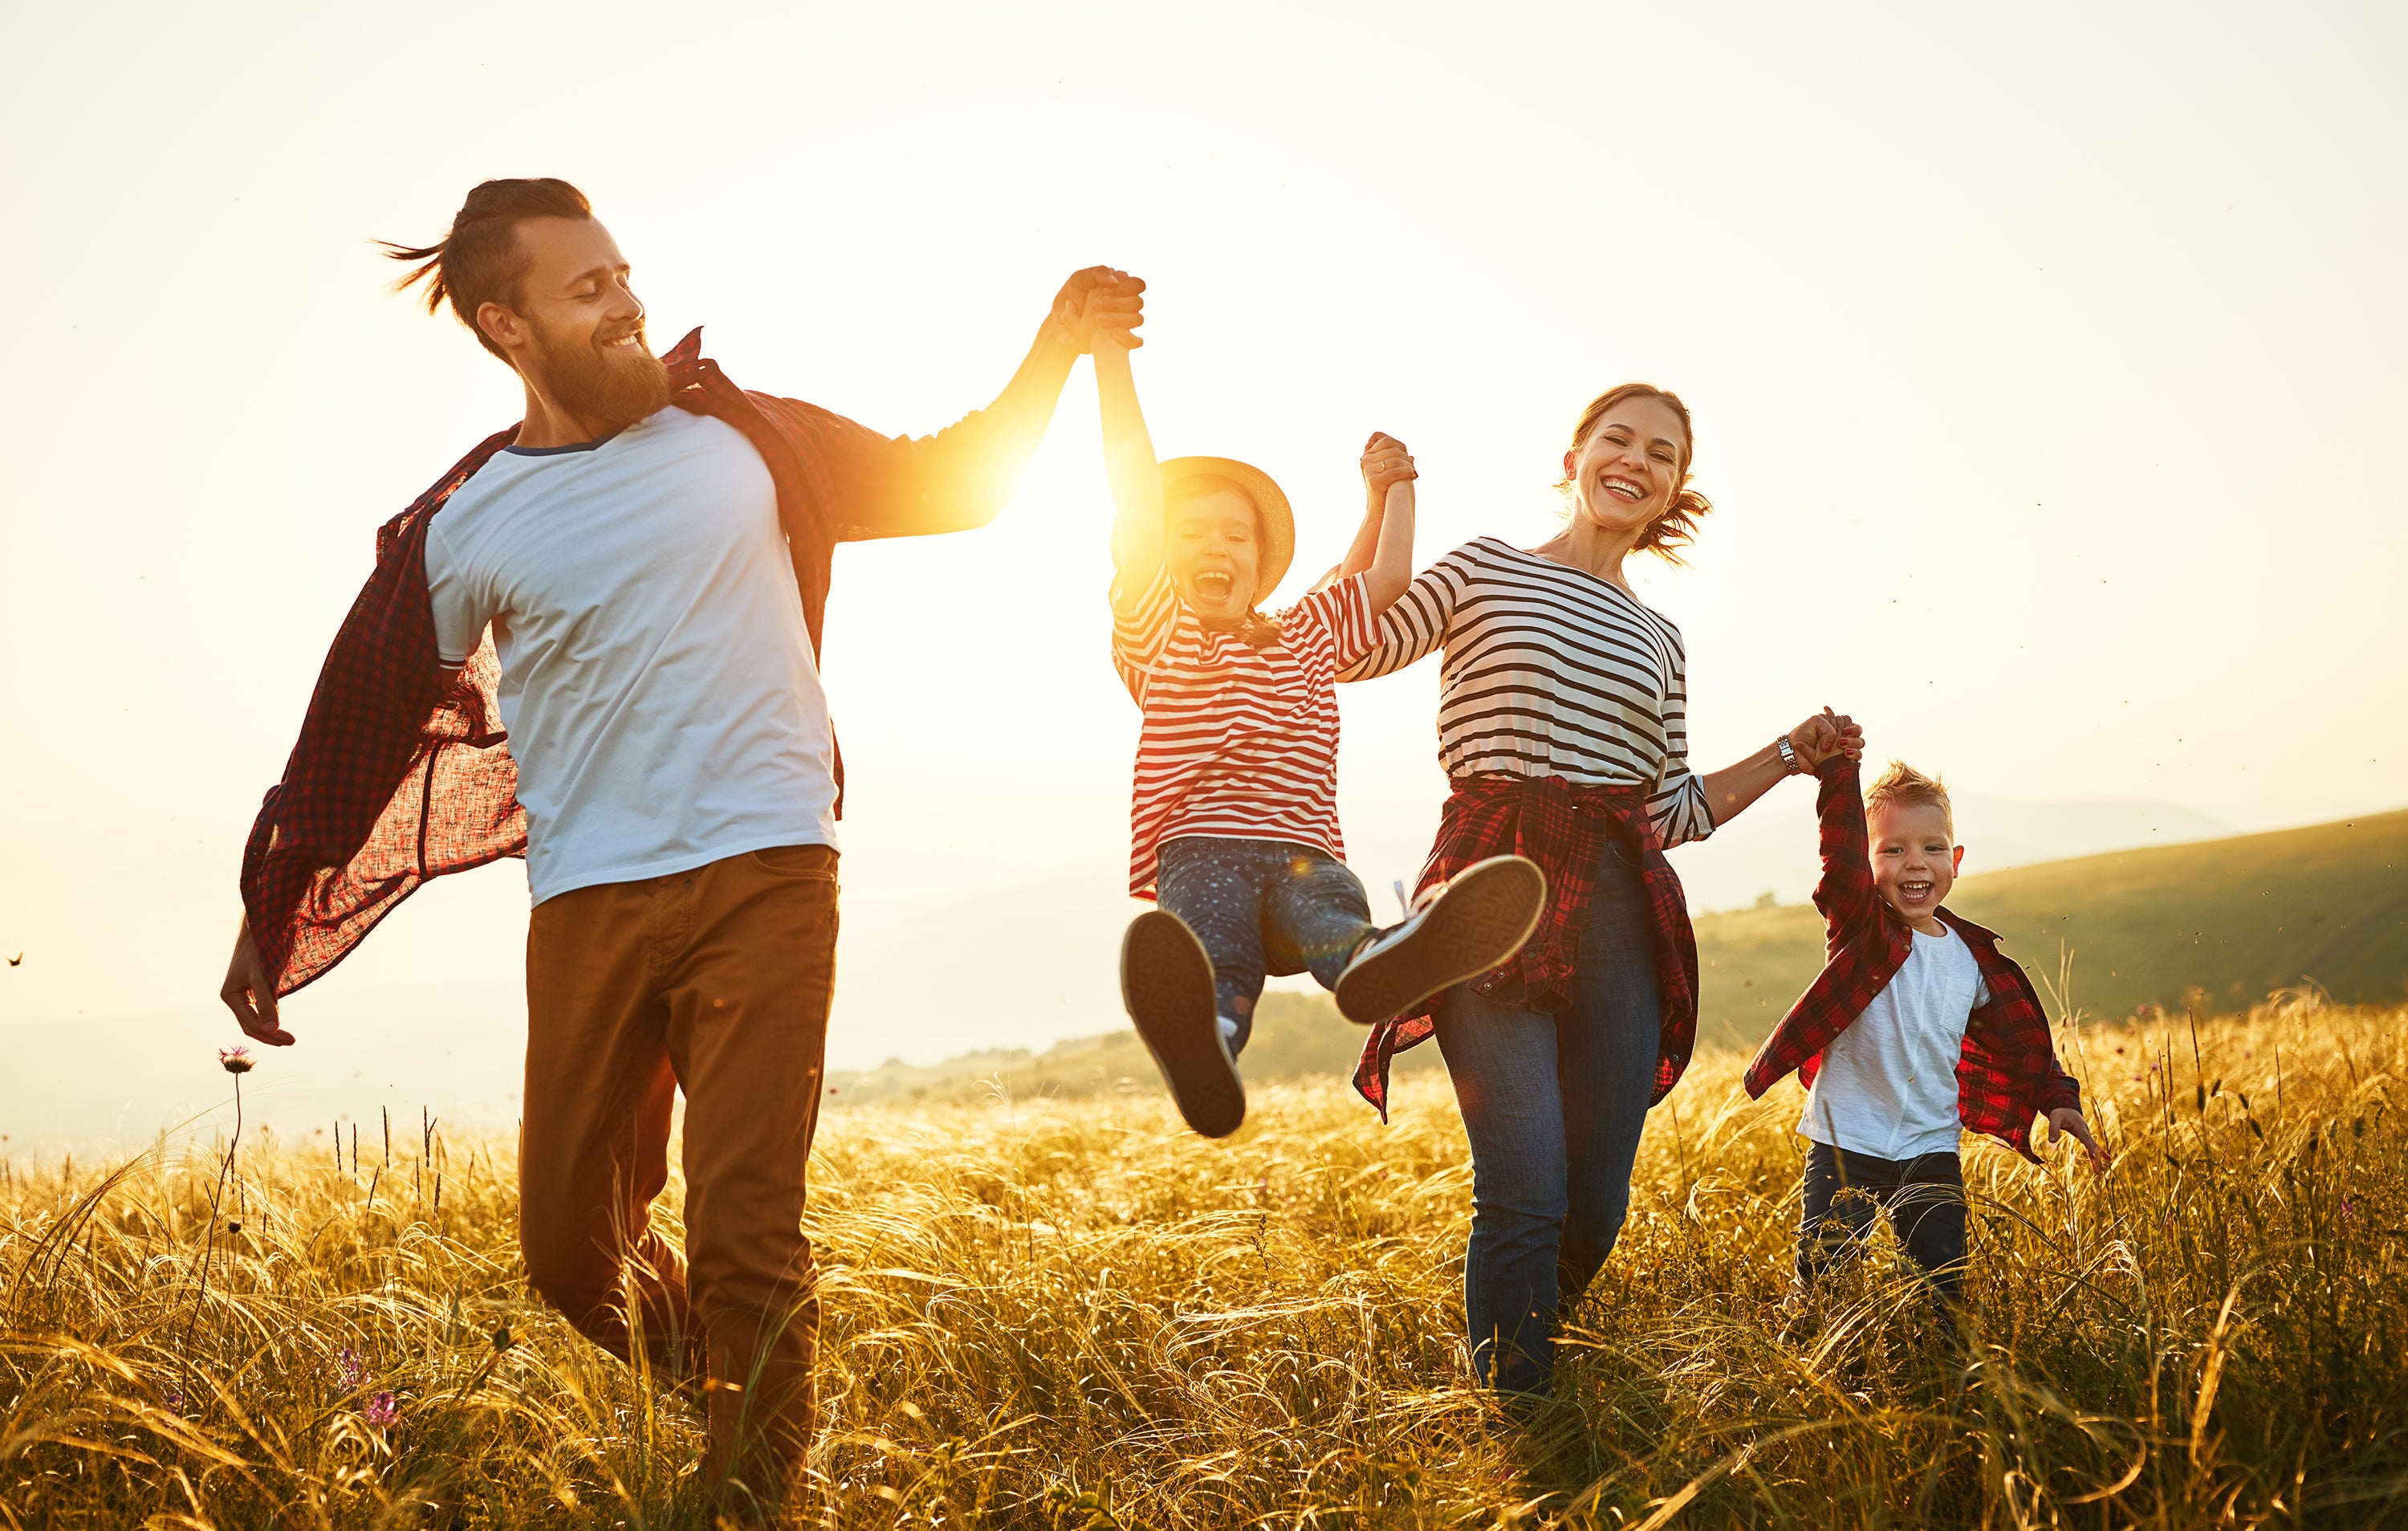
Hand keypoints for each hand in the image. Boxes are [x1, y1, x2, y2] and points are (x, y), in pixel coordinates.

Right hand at [219, 918, 293, 1046]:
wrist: (260, 924)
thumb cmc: (260, 948)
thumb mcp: (263, 976)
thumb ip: (267, 1002)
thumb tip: (272, 1029)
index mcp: (230, 995)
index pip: (251, 1024)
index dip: (271, 1035)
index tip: (291, 1040)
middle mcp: (234, 996)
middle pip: (251, 1025)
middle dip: (270, 1035)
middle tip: (291, 1042)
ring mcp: (242, 992)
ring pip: (255, 1018)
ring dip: (270, 1029)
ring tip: (287, 1039)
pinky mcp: (253, 987)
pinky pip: (260, 1008)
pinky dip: (270, 1017)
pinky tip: (279, 1022)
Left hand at [1051, 267, 1145, 352]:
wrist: (1060, 323)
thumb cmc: (1071, 297)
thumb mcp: (1080, 279)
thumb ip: (1098, 273)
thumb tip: (1115, 282)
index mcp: (1120, 288)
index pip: (1137, 285)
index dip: (1126, 287)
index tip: (1104, 291)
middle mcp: (1126, 305)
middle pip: (1138, 302)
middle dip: (1116, 303)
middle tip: (1095, 305)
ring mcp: (1124, 323)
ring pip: (1138, 319)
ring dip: (1119, 318)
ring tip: (1098, 319)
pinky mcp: (1120, 339)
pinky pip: (1136, 341)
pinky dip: (1128, 338)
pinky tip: (1113, 334)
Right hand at [1360, 432, 1416, 494]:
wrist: (1381, 509)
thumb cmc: (1389, 488)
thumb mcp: (1389, 469)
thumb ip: (1394, 459)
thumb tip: (1411, 456)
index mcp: (1367, 455)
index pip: (1386, 441)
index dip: (1400, 447)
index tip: (1406, 457)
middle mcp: (1365, 460)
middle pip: (1392, 450)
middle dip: (1406, 457)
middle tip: (1412, 466)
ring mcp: (1368, 470)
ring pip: (1395, 460)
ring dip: (1408, 465)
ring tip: (1413, 471)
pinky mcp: (1374, 480)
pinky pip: (1395, 471)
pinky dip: (1406, 472)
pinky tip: (1412, 475)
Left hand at [1787, 707, 1863, 770]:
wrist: (1793, 752)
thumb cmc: (1802, 735)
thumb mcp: (1815, 722)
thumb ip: (1828, 727)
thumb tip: (1838, 742)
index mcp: (1834, 727)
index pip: (1850, 722)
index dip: (1850, 725)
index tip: (1843, 730)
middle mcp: (1840, 737)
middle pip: (1858, 733)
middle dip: (1854, 734)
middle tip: (1842, 738)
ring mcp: (1841, 750)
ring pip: (1860, 744)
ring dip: (1853, 744)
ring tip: (1841, 746)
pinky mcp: (1840, 762)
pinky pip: (1856, 760)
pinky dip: (1853, 756)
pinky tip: (1845, 755)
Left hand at [2049, 1107, 2110, 1172]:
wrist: (2066, 1107)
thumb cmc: (2060, 1113)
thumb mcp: (2054, 1119)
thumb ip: (2053, 1129)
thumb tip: (2051, 1142)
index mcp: (2080, 1127)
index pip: (2086, 1138)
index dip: (2089, 1147)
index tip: (2093, 1156)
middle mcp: (2086, 1131)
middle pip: (2092, 1145)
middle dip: (2096, 1157)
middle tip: (2101, 1169)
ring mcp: (2086, 1134)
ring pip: (2093, 1147)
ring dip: (2097, 1159)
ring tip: (2101, 1171)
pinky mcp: (2084, 1137)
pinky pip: (2091, 1146)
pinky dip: (2095, 1154)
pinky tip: (2100, 1161)